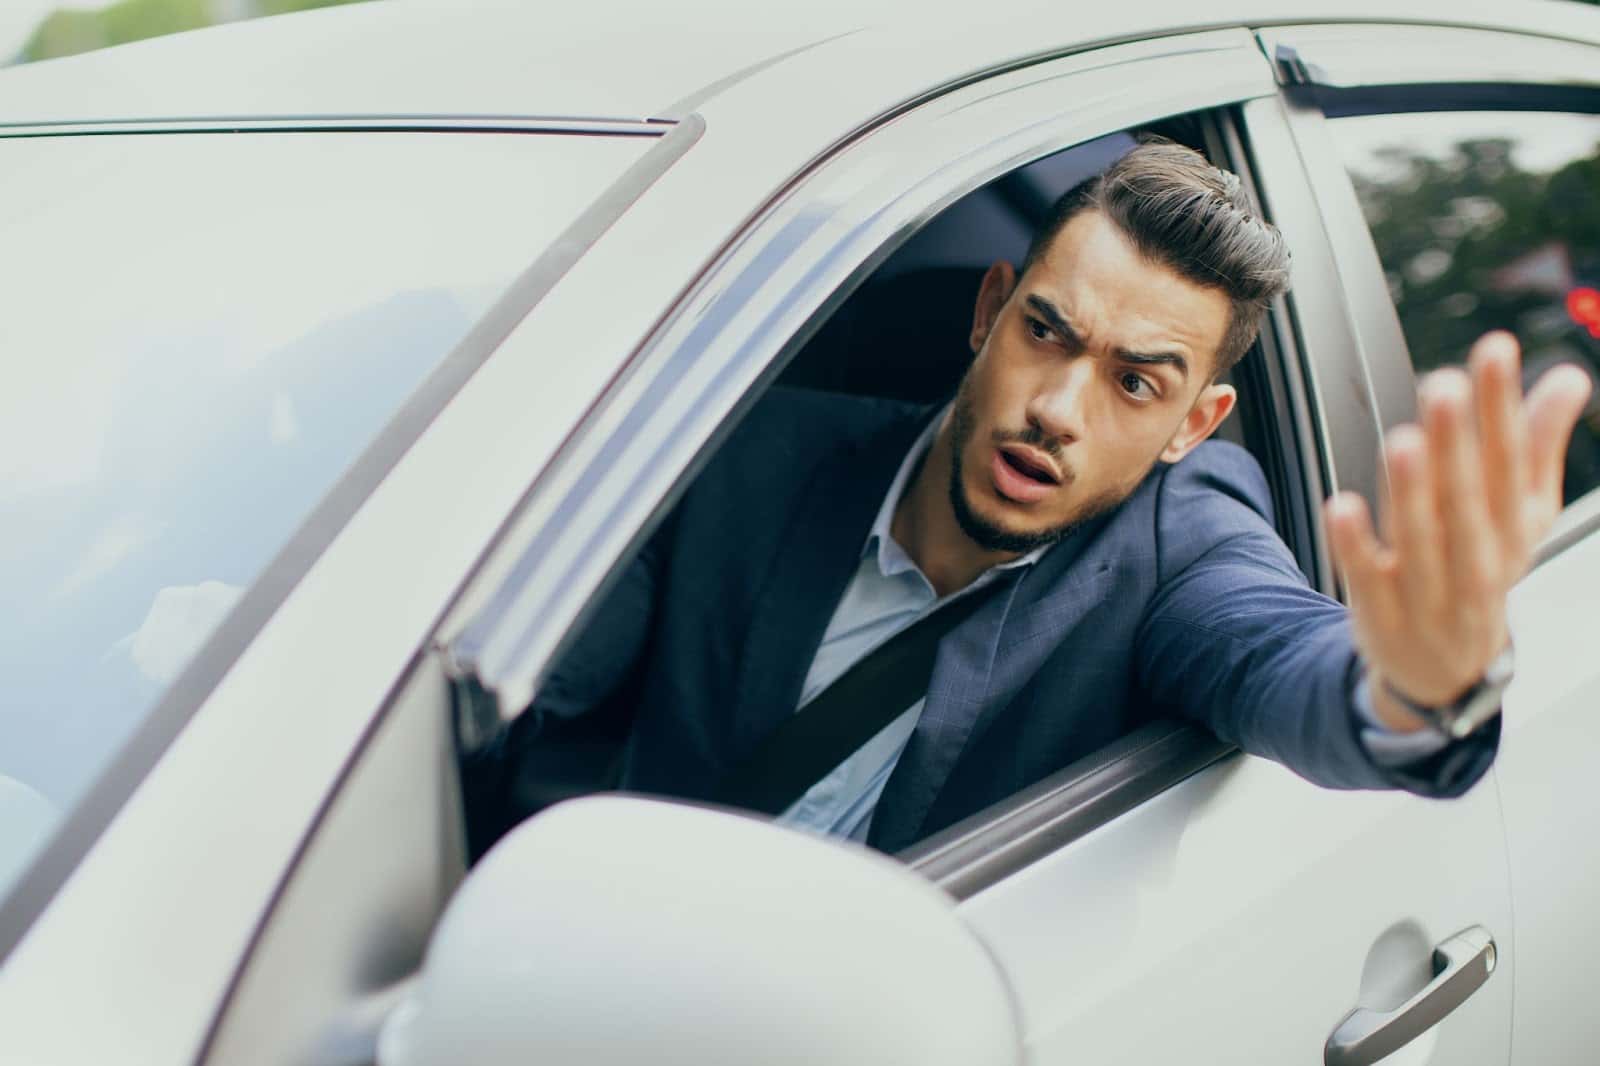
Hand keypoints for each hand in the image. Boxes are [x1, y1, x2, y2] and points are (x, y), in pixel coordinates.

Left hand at [1324, 331, 1592, 730]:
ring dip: (1411, 491)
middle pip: (1468, 501)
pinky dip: (1355, 546)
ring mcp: (1430, 593)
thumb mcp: (1518, 516)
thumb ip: (1537, 445)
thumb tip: (1568, 376)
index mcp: (1513, 529)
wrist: (1446, 672)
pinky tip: (1341, 504)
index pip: (1511, 462)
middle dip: (1457, 445)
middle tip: (1444, 386)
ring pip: (1421, 540)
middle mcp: (1478, 561)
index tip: (1494, 349)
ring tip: (1403, 440)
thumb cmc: (1480, 570)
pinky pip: (1367, 579)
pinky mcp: (1380, 615)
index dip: (1502, 406)